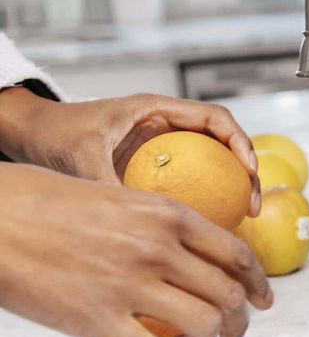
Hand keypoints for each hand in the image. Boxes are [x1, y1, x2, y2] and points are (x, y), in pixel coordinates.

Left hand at [0, 90, 259, 213]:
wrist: (30, 133)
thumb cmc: (53, 134)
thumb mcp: (81, 158)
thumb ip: (107, 183)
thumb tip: (133, 222)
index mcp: (155, 110)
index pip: (215, 118)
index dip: (239, 143)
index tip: (248, 172)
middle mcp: (165, 125)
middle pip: (223, 143)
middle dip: (245, 172)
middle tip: (251, 205)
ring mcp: (162, 146)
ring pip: (212, 163)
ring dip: (230, 188)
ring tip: (239, 219)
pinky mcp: (154, 165)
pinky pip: (190, 180)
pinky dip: (205, 199)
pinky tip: (206, 227)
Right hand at [0, 164, 272, 336]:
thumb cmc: (42, 205)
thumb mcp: (117, 199)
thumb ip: (157, 224)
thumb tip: (187, 251)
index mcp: (167, 215)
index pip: (236, 253)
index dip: (258, 283)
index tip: (263, 300)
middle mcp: (158, 248)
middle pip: (228, 294)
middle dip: (240, 323)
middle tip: (234, 336)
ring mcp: (131, 284)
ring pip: (204, 325)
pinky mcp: (99, 318)